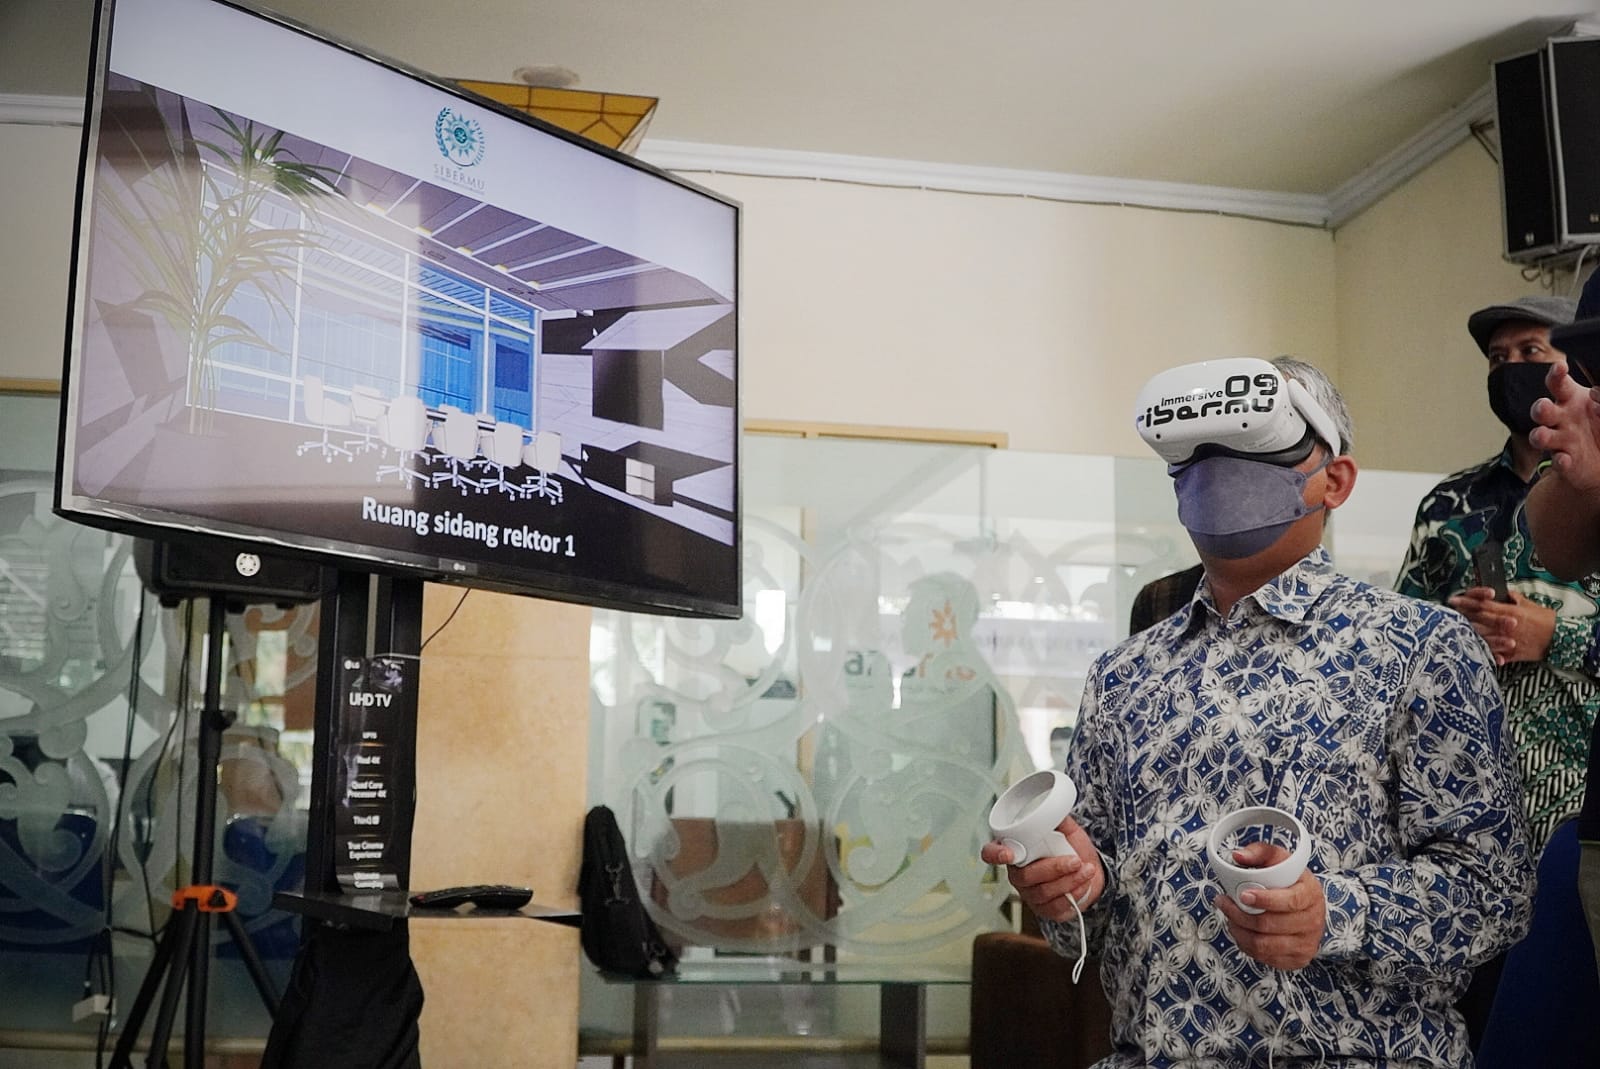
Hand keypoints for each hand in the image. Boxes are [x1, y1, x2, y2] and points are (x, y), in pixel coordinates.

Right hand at [980, 815, 1104, 922]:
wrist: (1090, 871)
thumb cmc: (1072, 849)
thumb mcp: (1067, 830)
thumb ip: (1059, 820)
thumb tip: (1056, 808)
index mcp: (1015, 851)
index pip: (991, 853)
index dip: (995, 854)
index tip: (1008, 854)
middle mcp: (1018, 874)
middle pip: (1025, 876)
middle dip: (1053, 868)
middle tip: (1075, 860)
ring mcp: (1030, 895)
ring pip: (1043, 892)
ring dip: (1069, 880)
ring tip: (1087, 869)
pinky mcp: (1046, 910)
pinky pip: (1056, 907)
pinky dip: (1075, 893)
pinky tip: (1085, 882)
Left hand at [1212, 842, 1325, 970]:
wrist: (1309, 905)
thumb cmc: (1290, 880)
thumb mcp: (1279, 859)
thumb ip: (1259, 852)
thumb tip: (1238, 856)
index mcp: (1311, 894)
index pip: (1289, 901)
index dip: (1264, 900)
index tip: (1243, 895)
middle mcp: (1313, 921)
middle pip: (1270, 925)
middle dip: (1239, 915)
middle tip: (1223, 902)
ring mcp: (1306, 943)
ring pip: (1263, 945)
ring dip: (1238, 931)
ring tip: (1228, 917)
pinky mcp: (1297, 959)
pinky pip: (1264, 957)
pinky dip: (1246, 944)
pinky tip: (1241, 930)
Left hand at [1447, 587, 1555, 664]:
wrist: (1561, 639)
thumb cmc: (1546, 620)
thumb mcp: (1530, 605)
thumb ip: (1513, 598)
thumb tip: (1501, 592)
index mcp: (1511, 613)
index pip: (1485, 605)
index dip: (1468, 602)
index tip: (1455, 599)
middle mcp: (1507, 627)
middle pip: (1480, 620)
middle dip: (1463, 615)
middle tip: (1449, 612)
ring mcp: (1509, 641)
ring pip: (1484, 637)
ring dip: (1469, 633)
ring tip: (1454, 630)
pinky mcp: (1512, 655)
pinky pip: (1496, 655)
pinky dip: (1486, 654)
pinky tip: (1473, 652)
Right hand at [1530, 361, 1599, 493]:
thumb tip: (1597, 393)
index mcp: (1570, 399)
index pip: (1558, 384)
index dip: (1555, 375)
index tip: (1560, 367)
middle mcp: (1560, 418)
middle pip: (1543, 410)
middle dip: (1540, 408)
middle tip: (1543, 407)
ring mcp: (1560, 441)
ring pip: (1541, 436)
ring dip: (1540, 435)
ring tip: (1542, 436)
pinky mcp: (1564, 462)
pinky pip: (1558, 462)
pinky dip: (1560, 461)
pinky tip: (1564, 460)